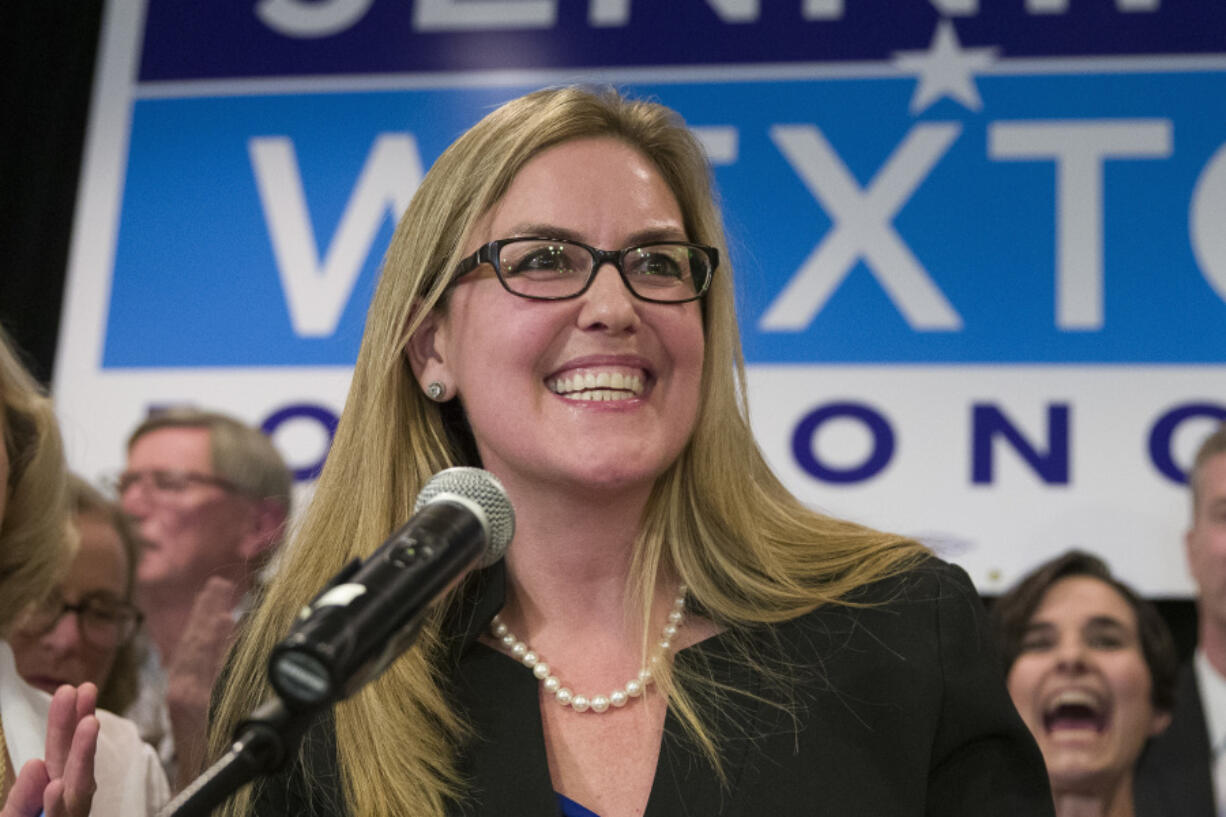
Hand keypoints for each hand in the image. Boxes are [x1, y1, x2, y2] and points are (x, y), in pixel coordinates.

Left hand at [1, 683, 97, 816]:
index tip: (77, 688)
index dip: (69, 719)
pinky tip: (55, 787)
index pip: (63, 749)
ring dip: (83, 755)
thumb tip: (35, 763)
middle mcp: (69, 800)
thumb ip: (20, 798)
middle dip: (79, 725)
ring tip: (89, 724)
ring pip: (78, 787)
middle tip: (86, 689)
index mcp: (55, 789)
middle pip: (73, 761)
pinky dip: (57, 805)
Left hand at [165, 576, 241, 787]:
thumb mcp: (221, 735)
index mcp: (191, 697)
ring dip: (205, 624)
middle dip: (206, 612)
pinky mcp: (184, 707)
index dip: (211, 621)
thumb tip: (249, 667)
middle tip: (219, 583)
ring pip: (190, 652)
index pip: (201, 647)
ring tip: (218, 598)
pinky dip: (205, 645)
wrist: (188, 793)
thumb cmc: (208, 767)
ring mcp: (181, 698)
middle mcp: (183, 693)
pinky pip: (192, 666)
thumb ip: (234, 700)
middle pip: (194, 643)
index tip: (222, 595)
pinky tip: (220, 636)